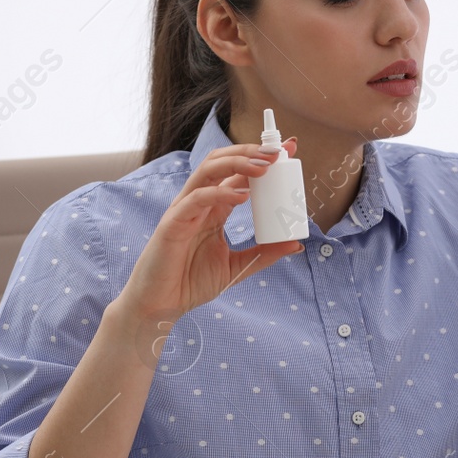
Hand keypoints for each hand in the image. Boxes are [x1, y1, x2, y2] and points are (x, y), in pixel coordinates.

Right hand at [114, 138, 304, 336]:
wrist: (161, 306)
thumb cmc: (191, 283)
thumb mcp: (238, 267)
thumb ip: (264, 254)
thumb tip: (296, 244)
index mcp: (215, 208)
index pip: (239, 174)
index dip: (261, 158)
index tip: (289, 150)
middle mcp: (200, 202)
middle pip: (222, 162)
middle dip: (250, 152)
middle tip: (278, 153)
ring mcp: (184, 209)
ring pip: (208, 170)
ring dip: (237, 163)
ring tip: (264, 166)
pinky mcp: (172, 223)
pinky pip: (195, 199)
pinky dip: (219, 193)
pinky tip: (242, 195)